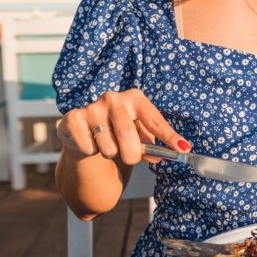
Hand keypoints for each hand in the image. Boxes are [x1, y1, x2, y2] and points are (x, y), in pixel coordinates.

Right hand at [56, 89, 190, 165]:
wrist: (84, 132)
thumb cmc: (118, 132)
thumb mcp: (138, 134)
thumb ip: (151, 145)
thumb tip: (164, 156)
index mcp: (135, 98)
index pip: (155, 120)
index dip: (169, 137)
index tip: (183, 149)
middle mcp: (114, 98)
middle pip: (128, 135)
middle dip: (132, 154)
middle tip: (131, 158)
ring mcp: (93, 107)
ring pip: (108, 146)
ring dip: (111, 153)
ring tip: (108, 145)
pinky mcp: (73, 118)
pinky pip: (89, 148)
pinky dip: (92, 152)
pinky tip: (91, 142)